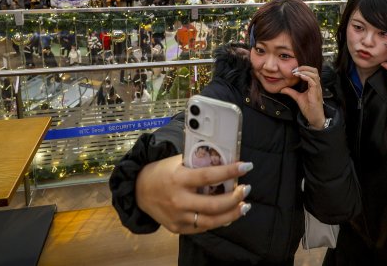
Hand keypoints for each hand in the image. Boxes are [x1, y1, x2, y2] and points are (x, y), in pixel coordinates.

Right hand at [135, 154, 252, 233]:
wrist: (139, 191)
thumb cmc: (161, 172)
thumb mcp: (177, 162)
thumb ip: (197, 163)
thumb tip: (223, 159)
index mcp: (179, 179)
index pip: (209, 176)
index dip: (230, 172)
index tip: (246, 166)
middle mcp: (179, 200)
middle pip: (213, 204)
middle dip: (235, 197)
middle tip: (247, 189)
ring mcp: (178, 217)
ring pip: (211, 220)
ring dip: (232, 214)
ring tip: (245, 205)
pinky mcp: (178, 228)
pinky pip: (203, 227)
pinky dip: (218, 221)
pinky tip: (229, 215)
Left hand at [280, 66, 325, 128]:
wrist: (314, 117)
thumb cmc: (308, 108)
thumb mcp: (297, 97)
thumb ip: (291, 92)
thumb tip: (282, 89)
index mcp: (313, 85)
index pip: (311, 72)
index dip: (303, 69)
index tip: (294, 70)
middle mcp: (316, 85)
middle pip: (314, 70)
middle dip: (305, 67)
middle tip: (295, 69)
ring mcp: (317, 88)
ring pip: (314, 74)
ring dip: (305, 71)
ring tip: (296, 72)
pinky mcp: (316, 92)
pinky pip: (313, 82)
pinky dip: (306, 77)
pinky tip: (300, 77)